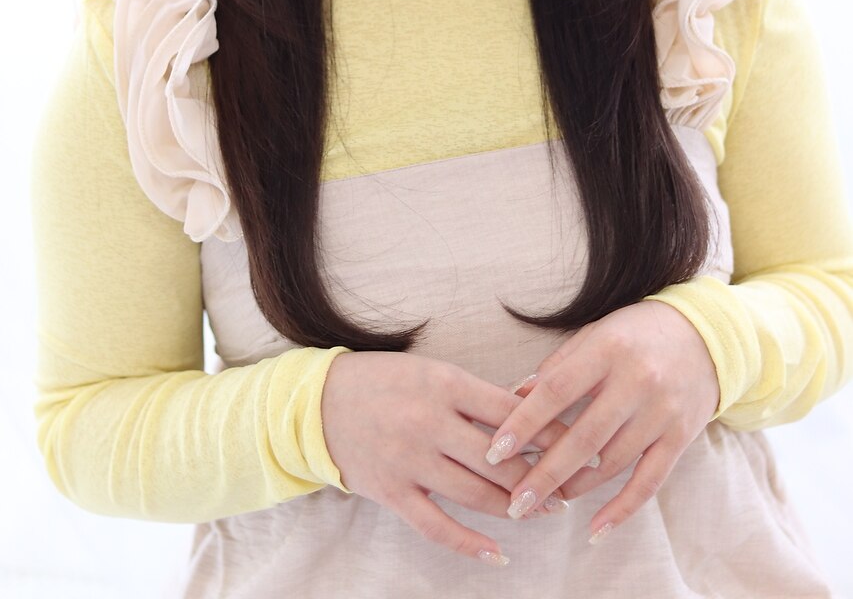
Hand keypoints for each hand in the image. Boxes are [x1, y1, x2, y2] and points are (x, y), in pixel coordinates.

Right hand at [320, 350, 575, 565]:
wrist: (318, 403)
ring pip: (477, 494)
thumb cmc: (386, 381)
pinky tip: (498, 552)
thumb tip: (530, 416)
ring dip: (516, 507)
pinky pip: (438, 526)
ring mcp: (410, 461)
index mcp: (445, 384)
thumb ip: (474, 396)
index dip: (551, 431)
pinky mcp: (392, 493)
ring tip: (546, 512)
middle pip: (501, 460)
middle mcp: (430, 422)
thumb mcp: (432, 372)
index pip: (510, 412)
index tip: (582, 443)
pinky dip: (471, 543)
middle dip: (543, 476)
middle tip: (573, 486)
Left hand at [483, 300, 720, 542]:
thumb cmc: (636, 333)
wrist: (705, 336)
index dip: (524, 422)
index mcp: (608, 349)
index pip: (557, 390)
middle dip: (545, 473)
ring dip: (575, 488)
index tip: (495, 450)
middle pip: (583, 436)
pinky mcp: (680, 436)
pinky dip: (622, 509)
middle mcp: (637, 380)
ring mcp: (662, 411)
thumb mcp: (595, 334)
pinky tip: (595, 529)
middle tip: (514, 501)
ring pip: (612, 462)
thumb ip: (557, 366)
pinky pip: (649, 481)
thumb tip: (513, 397)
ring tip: (543, 502)